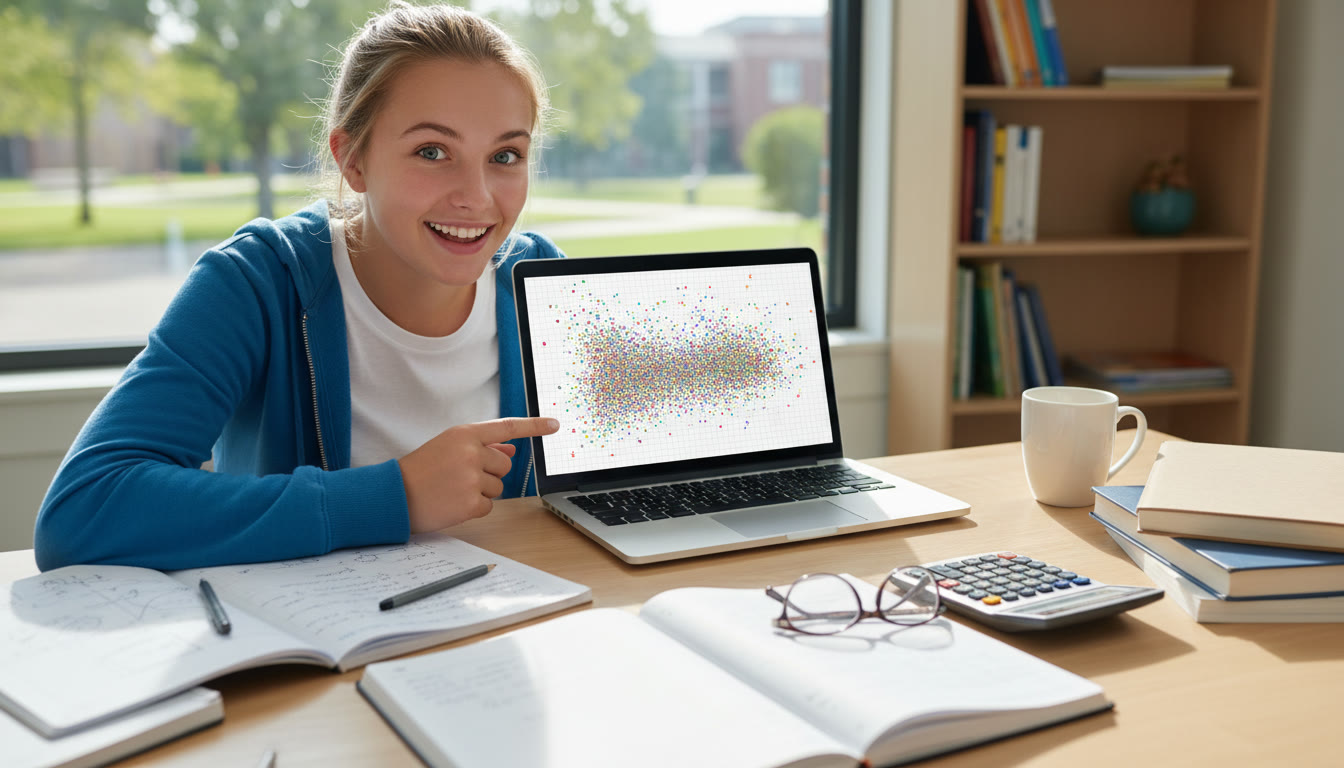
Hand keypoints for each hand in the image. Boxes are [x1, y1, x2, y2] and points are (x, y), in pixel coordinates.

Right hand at [399, 417, 559, 532]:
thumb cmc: (421, 470)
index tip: (555, 425)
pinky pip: (489, 505)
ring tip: (453, 489)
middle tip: (460, 476)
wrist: (394, 495)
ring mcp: (472, 479)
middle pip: (505, 465)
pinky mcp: (472, 503)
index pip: (507, 427)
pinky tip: (453, 502)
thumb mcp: (448, 447)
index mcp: (464, 434)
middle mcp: (471, 453)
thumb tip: (511, 450)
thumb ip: (481, 446)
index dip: (534, 426)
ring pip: (498, 487)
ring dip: (481, 490)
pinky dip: (474, 507)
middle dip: (489, 472)